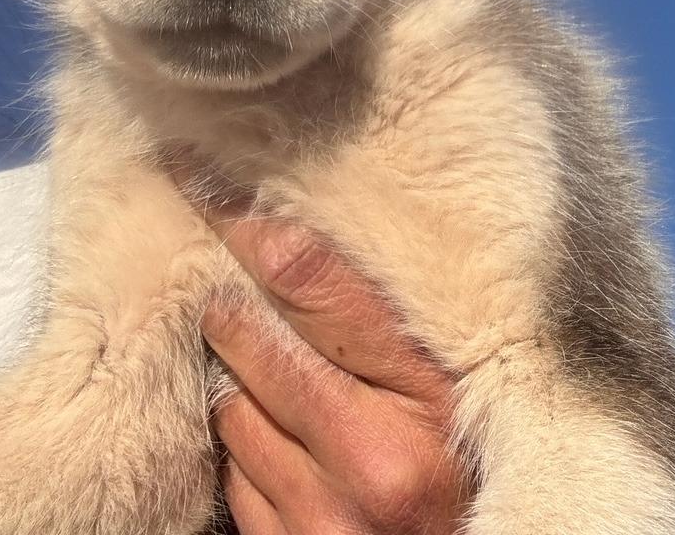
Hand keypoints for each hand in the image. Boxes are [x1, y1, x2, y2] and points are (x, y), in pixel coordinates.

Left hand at [182, 184, 471, 533]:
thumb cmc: (474, 451)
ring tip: (278, 376)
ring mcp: (325, 516)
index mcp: (428, 389)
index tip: (200, 174)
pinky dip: (246, 444)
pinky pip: (233, 474)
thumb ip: (391, 311)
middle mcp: (373, 459)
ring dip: (239, 383)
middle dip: (231, 305)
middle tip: (233, 291)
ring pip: (230, 409)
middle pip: (249, 336)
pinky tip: (284, 438)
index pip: (307, 275)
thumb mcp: (455, 371)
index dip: (243, 218)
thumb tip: (303, 231)